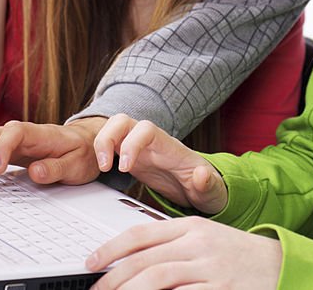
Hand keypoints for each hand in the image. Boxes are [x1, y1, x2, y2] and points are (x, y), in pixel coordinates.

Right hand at [0, 116, 105, 185]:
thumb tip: (36, 172)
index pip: (14, 133)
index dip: (2, 148)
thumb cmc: (81, 152)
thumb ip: (57, 168)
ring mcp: (8, 138)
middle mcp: (19, 132)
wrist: (85, 142)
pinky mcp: (2, 146)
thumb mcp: (77, 164)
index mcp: (38, 133)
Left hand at [86, 217, 281, 289]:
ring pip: (158, 278)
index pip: (141, 234)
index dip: (111, 249)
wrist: (279, 263)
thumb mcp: (204, 238)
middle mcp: (198, 243)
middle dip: (113, 278)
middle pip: (144, 259)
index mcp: (191, 226)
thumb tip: (133, 258)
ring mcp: (210, 267)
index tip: (92, 262)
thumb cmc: (237, 253)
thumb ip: (172, 244)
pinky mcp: (220, 289)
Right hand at [94, 114, 226, 213]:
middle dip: (107, 137)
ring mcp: (139, 148)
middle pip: (122, 121)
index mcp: (169, 147)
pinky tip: (101, 171)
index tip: (126, 168)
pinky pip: (110, 145)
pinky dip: (100, 153)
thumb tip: (202, 174)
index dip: (132, 144)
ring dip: (101, 144)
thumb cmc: (206, 187)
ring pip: (113, 129)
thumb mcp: (211, 191)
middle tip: (105, 166)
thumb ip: (208, 184)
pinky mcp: (131, 157)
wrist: (200, 191)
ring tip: (101, 168)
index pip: (146, 130)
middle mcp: (151, 142)